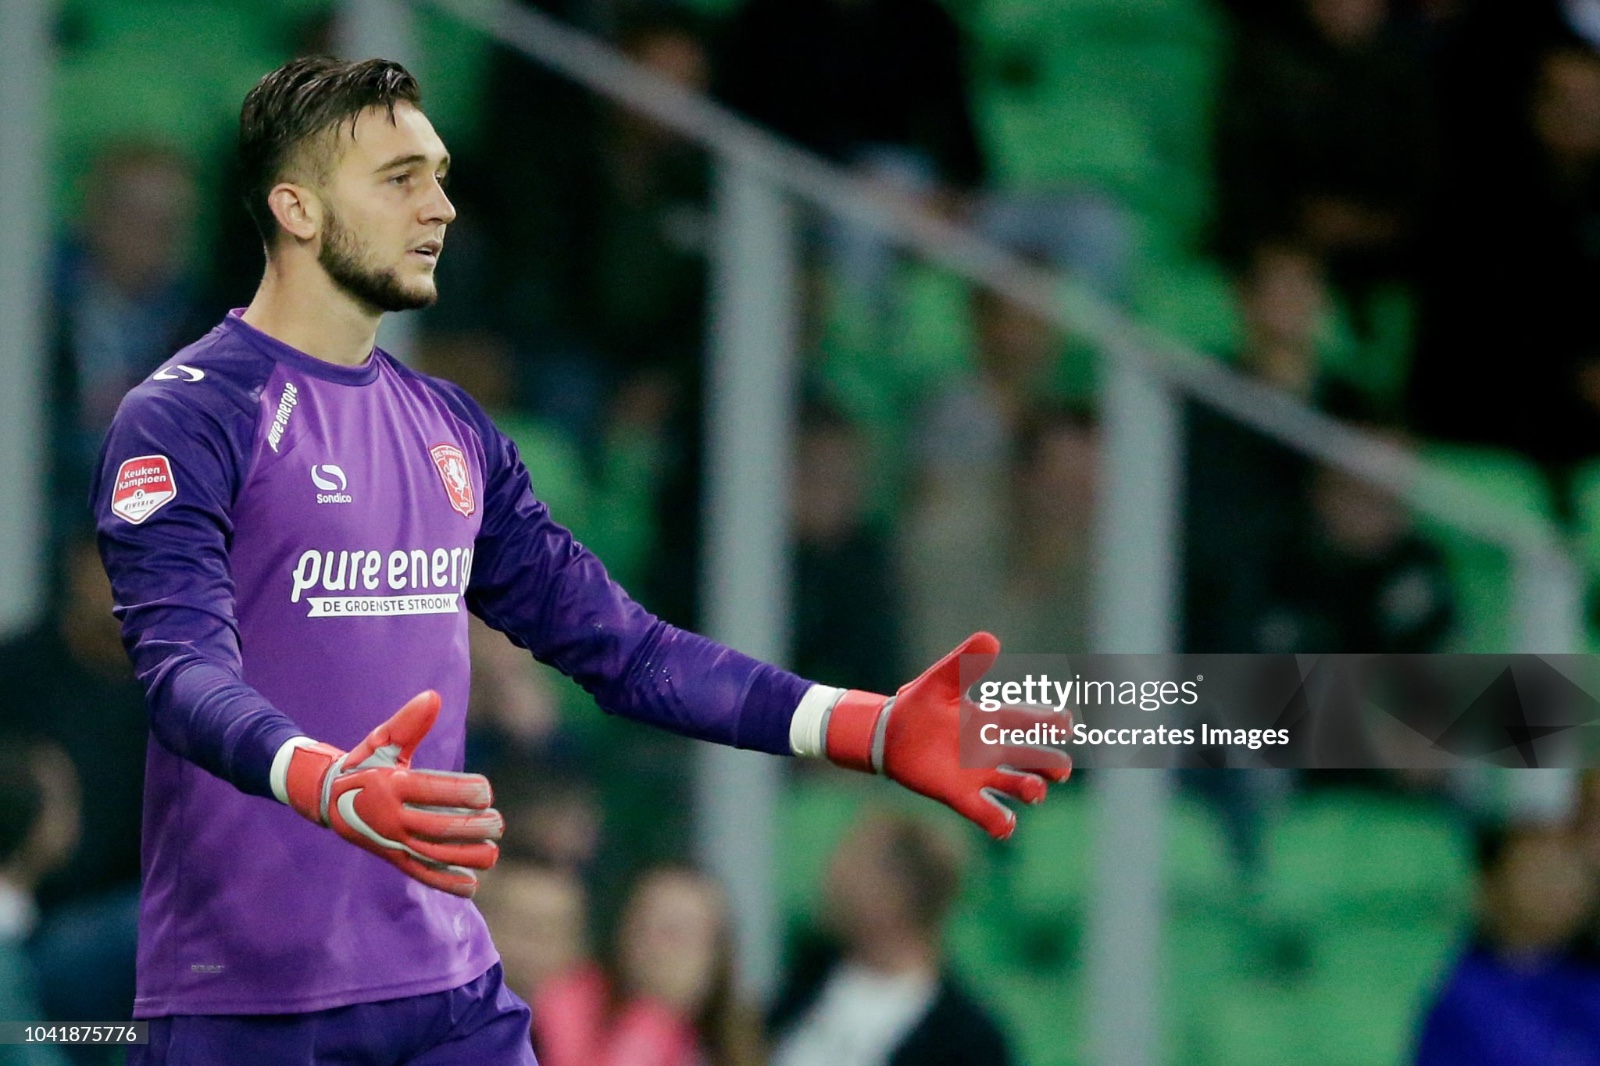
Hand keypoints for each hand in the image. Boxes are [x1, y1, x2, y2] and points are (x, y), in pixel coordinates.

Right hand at [278, 691, 502, 896]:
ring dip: (464, 856)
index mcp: (391, 785)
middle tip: (498, 823)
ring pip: (431, 853)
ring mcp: (391, 841)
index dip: (460, 792)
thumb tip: (432, 697)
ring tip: (492, 853)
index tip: (487, 792)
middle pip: (436, 826)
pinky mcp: (392, 857)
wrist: (326, 799)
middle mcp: (391, 816)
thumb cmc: (363, 764)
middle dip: (470, 827)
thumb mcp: (381, 740)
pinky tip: (471, 885)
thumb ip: (408, 723)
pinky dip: (443, 881)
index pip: (430, 790)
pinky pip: (419, 872)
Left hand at [825, 633, 1071, 838]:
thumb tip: (991, 638)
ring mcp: (977, 773)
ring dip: (1029, 788)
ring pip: (1014, 784)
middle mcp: (990, 748)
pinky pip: (984, 811)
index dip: (1048, 721)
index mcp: (989, 718)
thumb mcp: (940, 680)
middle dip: (1048, 763)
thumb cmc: (919, 703)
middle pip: (1029, 757)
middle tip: (1061, 769)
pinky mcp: (959, 794)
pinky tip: (1006, 824)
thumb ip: (965, 663)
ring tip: (1034, 790)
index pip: (1025, 720)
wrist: (888, 733)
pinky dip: (998, 821)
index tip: (1066, 723)